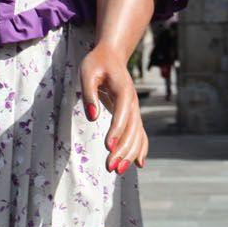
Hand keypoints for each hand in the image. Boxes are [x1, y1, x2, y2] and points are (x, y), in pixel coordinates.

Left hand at [80, 42, 146, 174]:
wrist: (112, 56)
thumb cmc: (96, 63)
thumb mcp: (87, 73)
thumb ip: (89, 94)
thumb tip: (92, 117)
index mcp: (123, 89)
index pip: (122, 113)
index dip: (116, 131)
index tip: (107, 147)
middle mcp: (133, 101)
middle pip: (132, 128)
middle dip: (123, 149)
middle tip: (111, 168)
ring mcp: (134, 108)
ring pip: (137, 134)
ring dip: (130, 153)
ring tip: (118, 171)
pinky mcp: (132, 114)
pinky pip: (140, 133)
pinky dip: (141, 148)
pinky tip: (138, 164)